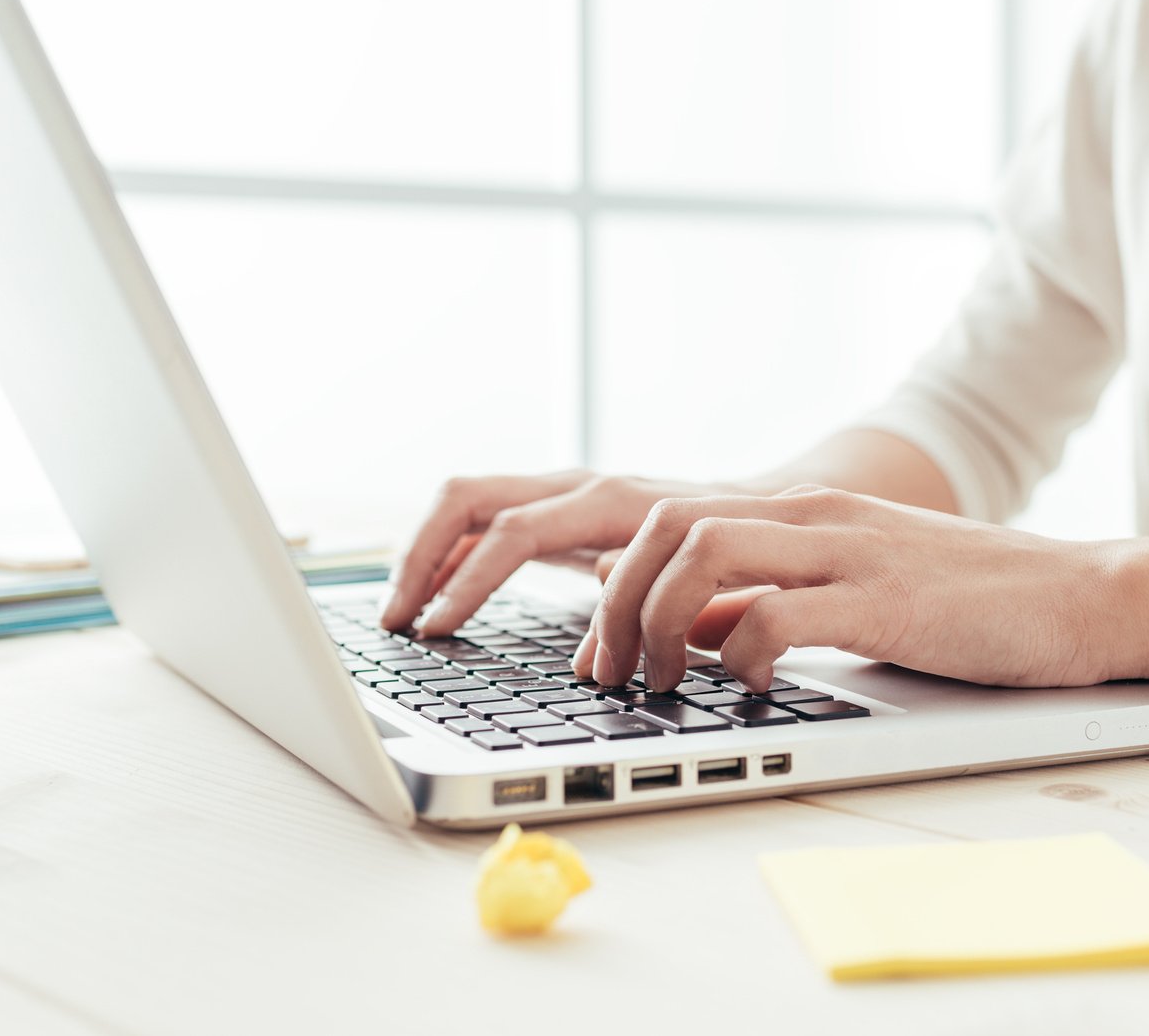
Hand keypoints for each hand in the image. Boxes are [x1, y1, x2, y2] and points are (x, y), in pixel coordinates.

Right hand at [380, 470, 738, 634]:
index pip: (514, 531)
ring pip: (465, 503)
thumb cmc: (727, 548)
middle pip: (467, 498)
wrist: (753, 507)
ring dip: (423, 553)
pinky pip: (483, 521)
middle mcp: (573, 486)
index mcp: (608, 501)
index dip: (469, 581)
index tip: (436, 629)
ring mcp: (558, 493)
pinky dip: (451, 555)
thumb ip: (641, 609)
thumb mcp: (694, 580)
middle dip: (420, 556)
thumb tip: (591, 663)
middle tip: (395, 618)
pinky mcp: (552, 509)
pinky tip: (434, 598)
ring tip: (398, 611)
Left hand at [574, 486, 1125, 692]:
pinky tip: (754, 688)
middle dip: (615, 603)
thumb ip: (766, 599)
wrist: (1089, 596)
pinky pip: (779, 614)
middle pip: (665, 527)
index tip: (597, 653)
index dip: (611, 585)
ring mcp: (850, 552)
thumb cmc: (974, 605)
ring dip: (660, 621)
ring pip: (703, 552)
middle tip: (610, 676)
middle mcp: (815, 516)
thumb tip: (683, 625)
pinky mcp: (887, 602)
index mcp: (802, 511)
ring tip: (663, 682)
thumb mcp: (851, 590)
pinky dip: (743, 654)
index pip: (667, 519)